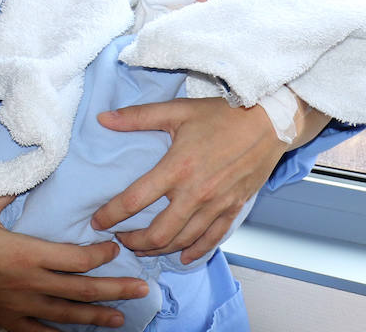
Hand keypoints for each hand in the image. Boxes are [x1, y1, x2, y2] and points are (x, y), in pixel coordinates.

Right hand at [0, 196, 149, 330]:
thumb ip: (8, 190)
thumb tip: (31, 165)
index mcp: (26, 253)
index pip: (75, 258)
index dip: (100, 255)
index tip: (115, 247)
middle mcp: (30, 284)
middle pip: (81, 290)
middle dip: (115, 290)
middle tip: (143, 288)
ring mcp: (21, 307)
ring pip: (68, 316)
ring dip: (98, 317)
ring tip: (122, 319)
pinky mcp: (9, 322)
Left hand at [90, 97, 285, 263]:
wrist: (268, 123)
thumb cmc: (222, 115)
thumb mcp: (177, 110)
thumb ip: (137, 117)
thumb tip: (103, 119)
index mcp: (177, 168)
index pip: (134, 200)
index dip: (110, 215)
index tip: (96, 222)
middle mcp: (195, 193)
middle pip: (157, 233)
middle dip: (133, 242)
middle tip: (119, 240)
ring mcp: (216, 205)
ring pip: (182, 241)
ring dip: (158, 250)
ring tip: (142, 247)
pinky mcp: (233, 210)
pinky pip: (211, 240)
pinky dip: (194, 251)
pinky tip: (183, 255)